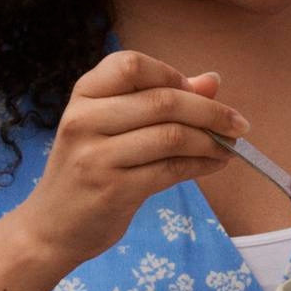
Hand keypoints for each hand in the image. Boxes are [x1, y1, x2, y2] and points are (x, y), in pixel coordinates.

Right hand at [13, 52, 245, 267]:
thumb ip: (159, 99)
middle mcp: (84, 121)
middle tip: (239, 124)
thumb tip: (212, 80)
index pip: (131, 64)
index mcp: (84, 95)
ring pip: (172, 136)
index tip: (197, 92)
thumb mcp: (113, 126)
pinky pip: (172, 169)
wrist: (51, 226)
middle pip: (163, 101)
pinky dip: (203, 165)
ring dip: (212, 142)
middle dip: (212, 112)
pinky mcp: (113, 189)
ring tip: (229, 147)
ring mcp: (96, 157)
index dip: (172, 74)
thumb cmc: (90, 168)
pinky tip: (215, 164)